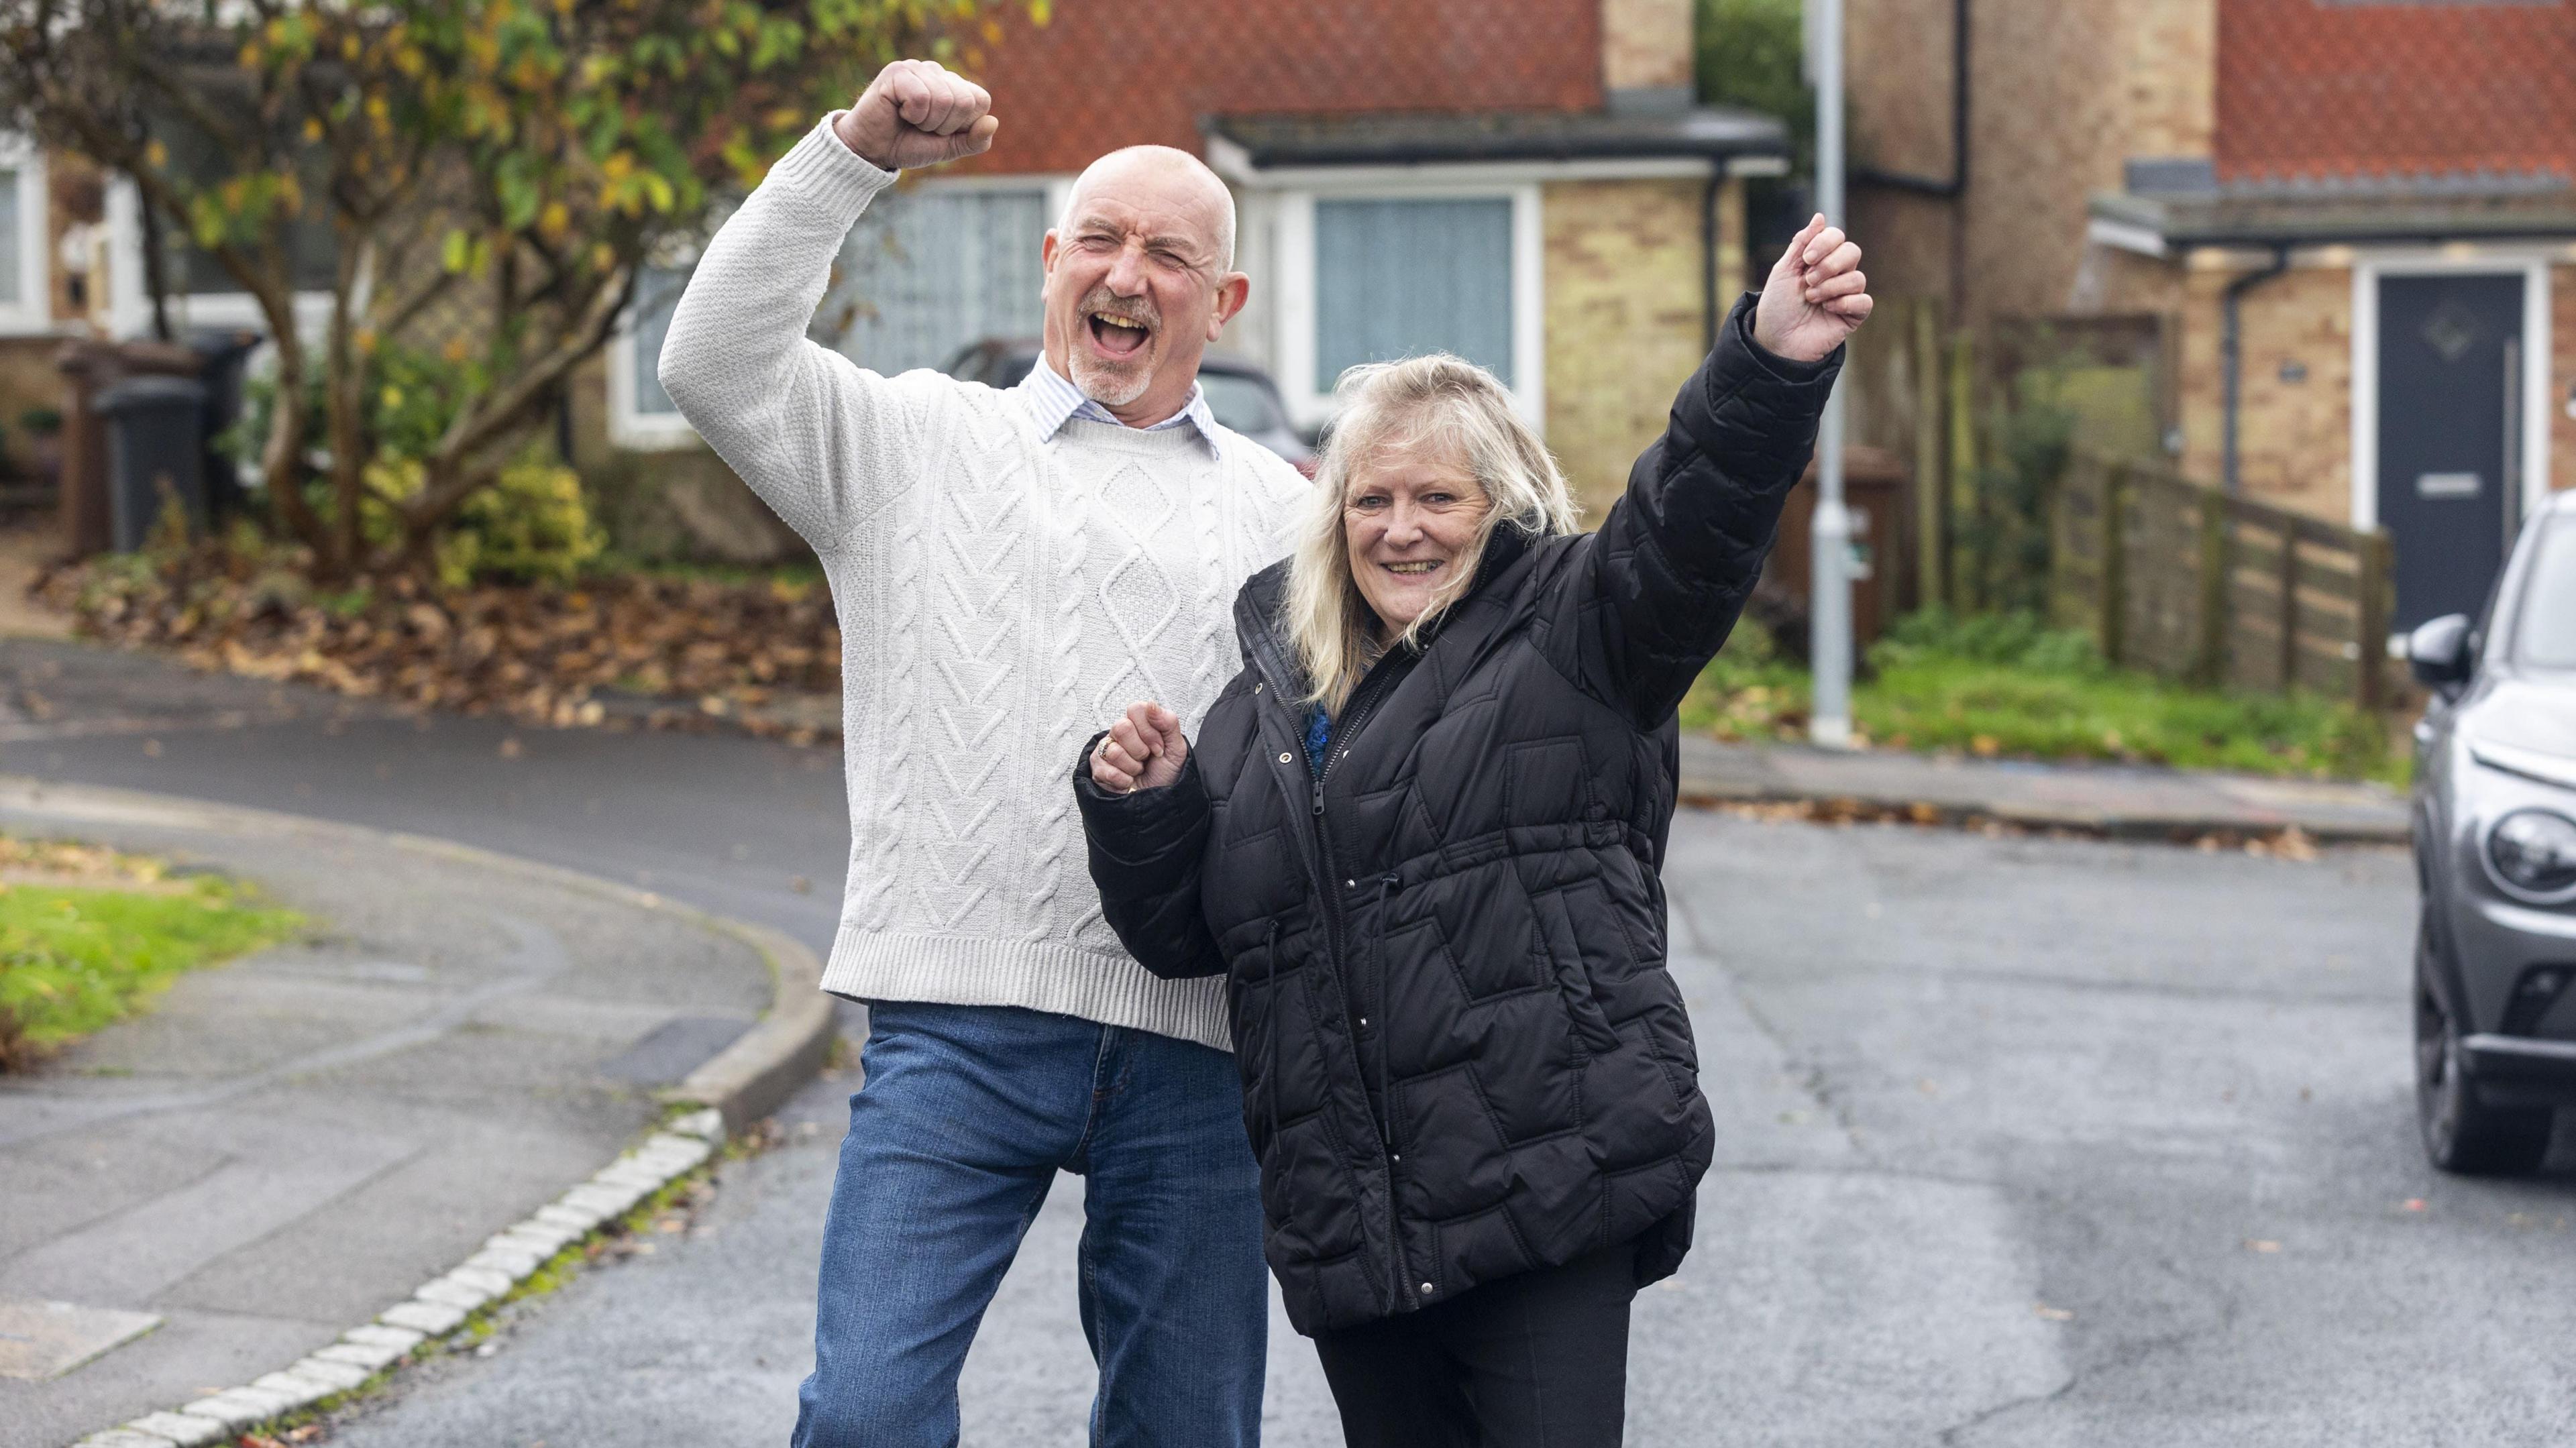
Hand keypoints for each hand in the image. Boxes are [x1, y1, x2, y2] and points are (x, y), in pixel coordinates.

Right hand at [833, 59, 999, 171]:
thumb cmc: (909, 145)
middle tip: (923, 126)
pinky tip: (899, 111)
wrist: (874, 151)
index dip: (963, 125)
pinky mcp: (898, 71)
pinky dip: (912, 114)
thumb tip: (994, 122)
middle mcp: (938, 72)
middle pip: (965, 101)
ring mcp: (917, 68)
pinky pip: (922, 98)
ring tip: (910, 119)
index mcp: (954, 86)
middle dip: (945, 125)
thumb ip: (974, 140)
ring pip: (944, 99)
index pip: (980, 100)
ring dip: (927, 121)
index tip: (941, 131)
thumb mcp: (948, 148)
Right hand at [1090, 702, 1189, 794]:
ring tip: (1138, 771)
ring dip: (1133, 767)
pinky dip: (1124, 780)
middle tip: (1147, 759)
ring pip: (1114, 751)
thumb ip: (1168, 722)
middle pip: (1121, 727)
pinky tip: (1128, 780)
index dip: (1149, 730)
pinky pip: (1107, 770)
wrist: (1157, 800)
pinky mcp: (1097, 767)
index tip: (1158, 747)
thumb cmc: (1165, 774)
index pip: (1135, 709)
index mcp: (1139, 724)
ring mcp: (1106, 749)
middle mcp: (1120, 733)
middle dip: (1140, 749)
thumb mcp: (1177, 748)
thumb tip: (1151, 704)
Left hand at [1752, 214, 1872, 362]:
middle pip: (1852, 252)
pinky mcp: (1853, 315)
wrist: (1775, 341)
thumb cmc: (1777, 306)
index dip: (1825, 243)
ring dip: (1831, 287)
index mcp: (1820, 259)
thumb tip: (1820, 216)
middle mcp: (1837, 274)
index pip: (1837, 236)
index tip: (1807, 258)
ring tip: (1812, 299)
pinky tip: (1828, 310)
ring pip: (1857, 277)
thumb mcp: (1784, 270)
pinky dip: (1845, 303)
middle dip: (1829, 264)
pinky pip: (1864, 301)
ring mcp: (1846, 294)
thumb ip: (1802, 242)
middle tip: (1808, 281)